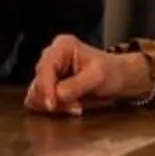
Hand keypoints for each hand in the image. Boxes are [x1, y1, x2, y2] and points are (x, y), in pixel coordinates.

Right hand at [27, 37, 152, 113]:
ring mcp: (48, 73)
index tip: (52, 105)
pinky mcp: (49, 88)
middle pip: (38, 82)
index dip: (46, 87)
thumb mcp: (98, 76)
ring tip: (77, 107)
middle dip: (55, 99)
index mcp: (62, 46)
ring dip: (56, 106)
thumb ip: (78, 84)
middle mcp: (51, 58)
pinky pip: (42, 102)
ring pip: (37, 95)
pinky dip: (56, 109)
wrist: (118, 79)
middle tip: (77, 107)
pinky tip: (72, 108)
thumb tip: (58, 95)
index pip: (45, 67)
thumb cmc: (111, 71)